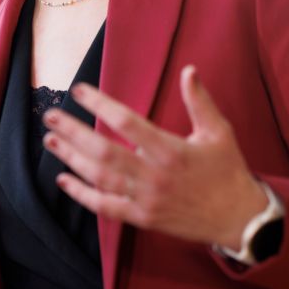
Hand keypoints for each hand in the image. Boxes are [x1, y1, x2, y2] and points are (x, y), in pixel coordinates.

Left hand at [42, 64, 268, 249]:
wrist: (238, 219)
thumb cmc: (228, 171)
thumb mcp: (219, 132)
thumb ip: (200, 102)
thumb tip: (189, 70)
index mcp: (171, 150)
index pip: (126, 123)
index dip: (99, 104)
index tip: (79, 90)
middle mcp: (155, 175)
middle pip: (103, 152)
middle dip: (72, 132)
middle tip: (50, 116)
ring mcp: (146, 199)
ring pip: (99, 178)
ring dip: (71, 159)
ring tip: (50, 141)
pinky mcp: (142, 218)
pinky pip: (105, 207)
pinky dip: (82, 194)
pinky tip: (63, 180)